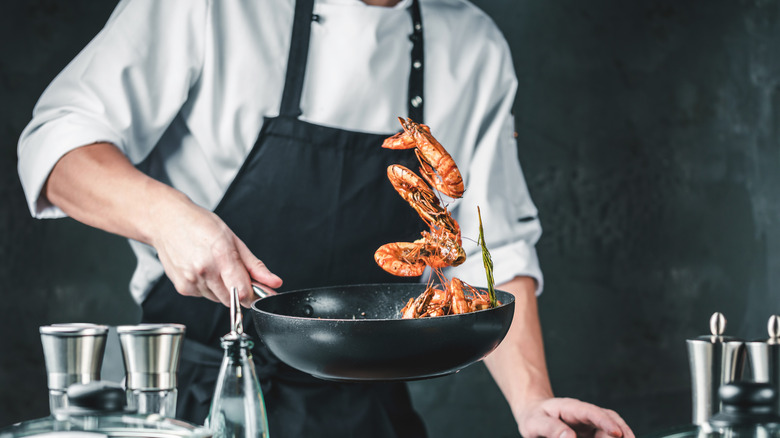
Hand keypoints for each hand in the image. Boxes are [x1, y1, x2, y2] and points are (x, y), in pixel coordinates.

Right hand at [149, 193, 281, 307]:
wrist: (166, 221)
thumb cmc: (199, 224)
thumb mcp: (233, 239)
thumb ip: (255, 265)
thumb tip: (274, 282)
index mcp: (221, 255)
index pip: (243, 292)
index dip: (254, 295)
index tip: (259, 292)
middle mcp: (204, 270)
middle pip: (233, 299)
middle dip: (240, 291)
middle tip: (234, 271)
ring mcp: (191, 281)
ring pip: (219, 299)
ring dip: (223, 288)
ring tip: (214, 265)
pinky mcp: (183, 288)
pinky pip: (205, 296)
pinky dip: (209, 287)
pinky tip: (203, 270)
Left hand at [516, 397, 633, 437]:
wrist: (535, 416)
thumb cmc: (534, 418)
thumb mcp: (535, 423)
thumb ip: (550, 429)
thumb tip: (569, 437)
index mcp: (572, 408)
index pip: (592, 412)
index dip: (605, 422)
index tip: (617, 433)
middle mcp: (586, 415)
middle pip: (609, 421)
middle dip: (621, 433)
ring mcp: (592, 425)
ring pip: (612, 431)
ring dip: (620, 437)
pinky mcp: (594, 434)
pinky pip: (607, 437)